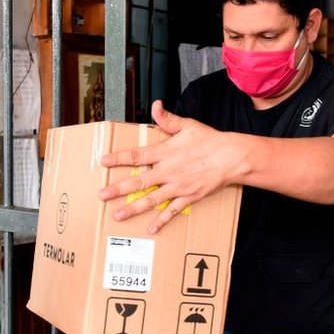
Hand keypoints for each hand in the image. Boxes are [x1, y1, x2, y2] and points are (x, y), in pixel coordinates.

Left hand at [98, 100, 239, 232]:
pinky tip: (151, 228)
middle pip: (139, 182)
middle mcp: (168, 171)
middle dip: (118, 189)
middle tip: (102, 195)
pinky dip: (162, 220)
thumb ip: (167, 118)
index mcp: (165, 152)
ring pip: (151, 199)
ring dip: (133, 208)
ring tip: (118, 215)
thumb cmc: (210, 140)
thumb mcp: (187, 125)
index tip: (104, 161)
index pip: (137, 155)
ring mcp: (177, 186)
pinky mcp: (188, 197)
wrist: (231, 157)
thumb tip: (155, 105)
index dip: (119, 158)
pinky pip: (172, 210)